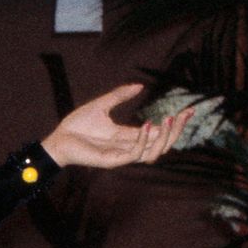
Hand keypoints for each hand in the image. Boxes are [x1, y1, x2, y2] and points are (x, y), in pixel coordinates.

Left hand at [41, 87, 190, 171]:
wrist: (58, 139)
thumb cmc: (77, 125)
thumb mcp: (102, 104)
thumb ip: (120, 95)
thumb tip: (140, 86)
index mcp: (128, 135)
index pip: (158, 132)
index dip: (175, 123)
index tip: (189, 110)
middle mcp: (129, 146)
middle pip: (161, 144)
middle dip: (176, 131)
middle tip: (185, 114)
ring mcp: (121, 155)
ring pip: (153, 153)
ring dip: (164, 138)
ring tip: (168, 120)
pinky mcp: (112, 161)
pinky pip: (134, 155)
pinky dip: (142, 142)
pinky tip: (146, 127)